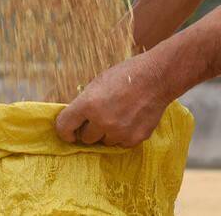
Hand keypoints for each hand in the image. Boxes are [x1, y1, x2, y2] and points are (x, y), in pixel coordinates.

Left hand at [54, 54, 171, 148]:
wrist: (156, 78)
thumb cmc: (125, 76)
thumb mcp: (97, 83)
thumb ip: (85, 103)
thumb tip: (77, 120)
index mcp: (88, 104)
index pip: (64, 127)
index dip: (64, 131)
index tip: (68, 133)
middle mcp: (102, 121)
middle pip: (85, 138)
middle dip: (90, 129)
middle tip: (99, 118)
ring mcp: (119, 132)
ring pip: (104, 142)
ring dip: (107, 133)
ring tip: (118, 115)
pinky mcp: (134, 139)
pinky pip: (121, 144)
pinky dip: (123, 135)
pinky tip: (130, 119)